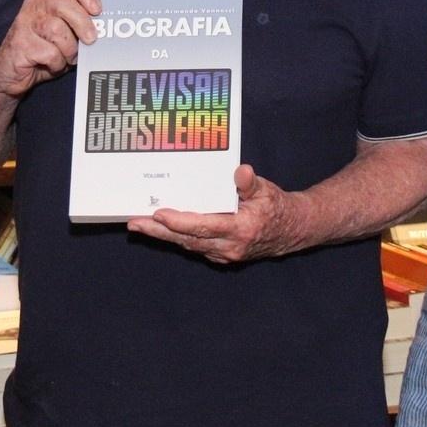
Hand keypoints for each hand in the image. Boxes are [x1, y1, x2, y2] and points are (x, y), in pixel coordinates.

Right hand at [0, 0, 100, 97]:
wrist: (10, 72)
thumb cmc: (43, 51)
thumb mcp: (65, 35)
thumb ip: (80, 27)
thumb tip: (104, 30)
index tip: (98, 11)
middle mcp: (36, 5)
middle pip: (62, 2)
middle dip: (82, 22)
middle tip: (91, 40)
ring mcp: (25, 23)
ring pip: (57, 29)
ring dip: (68, 49)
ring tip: (66, 58)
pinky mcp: (20, 43)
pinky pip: (49, 52)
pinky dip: (57, 63)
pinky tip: (52, 65)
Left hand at [126, 165, 305, 263]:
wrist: (291, 231)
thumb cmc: (276, 208)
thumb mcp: (267, 191)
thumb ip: (250, 183)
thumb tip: (241, 172)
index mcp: (240, 229)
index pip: (203, 227)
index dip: (179, 222)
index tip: (158, 213)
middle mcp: (229, 247)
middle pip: (188, 240)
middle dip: (159, 232)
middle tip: (134, 223)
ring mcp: (224, 254)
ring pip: (188, 245)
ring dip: (163, 236)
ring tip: (139, 225)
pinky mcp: (221, 255)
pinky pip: (194, 246)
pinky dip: (177, 238)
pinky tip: (161, 230)